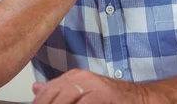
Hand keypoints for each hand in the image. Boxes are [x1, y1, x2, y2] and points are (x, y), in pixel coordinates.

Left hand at [32, 69, 159, 103]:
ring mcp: (93, 84)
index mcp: (74, 76)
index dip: (39, 102)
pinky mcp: (104, 94)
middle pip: (55, 93)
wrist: (140, 98)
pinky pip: (84, 103)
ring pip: (66, 97)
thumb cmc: (111, 99)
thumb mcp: (83, 92)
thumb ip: (60, 90)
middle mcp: (82, 77)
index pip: (49, 89)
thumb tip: (35, 88)